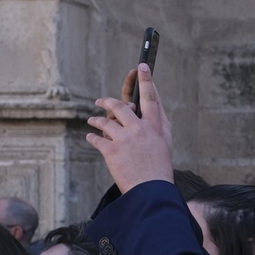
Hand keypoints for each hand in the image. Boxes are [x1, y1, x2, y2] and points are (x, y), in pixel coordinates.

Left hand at [85, 64, 173, 192]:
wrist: (151, 189)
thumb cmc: (159, 166)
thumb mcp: (164, 142)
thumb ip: (156, 124)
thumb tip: (147, 108)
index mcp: (156, 126)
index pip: (151, 98)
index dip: (146, 80)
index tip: (141, 66)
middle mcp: (140, 129)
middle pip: (121, 105)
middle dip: (108, 101)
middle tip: (100, 101)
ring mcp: (125, 139)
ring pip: (105, 121)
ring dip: (96, 121)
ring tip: (92, 122)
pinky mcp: (111, 151)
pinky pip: (96, 138)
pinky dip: (92, 137)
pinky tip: (91, 137)